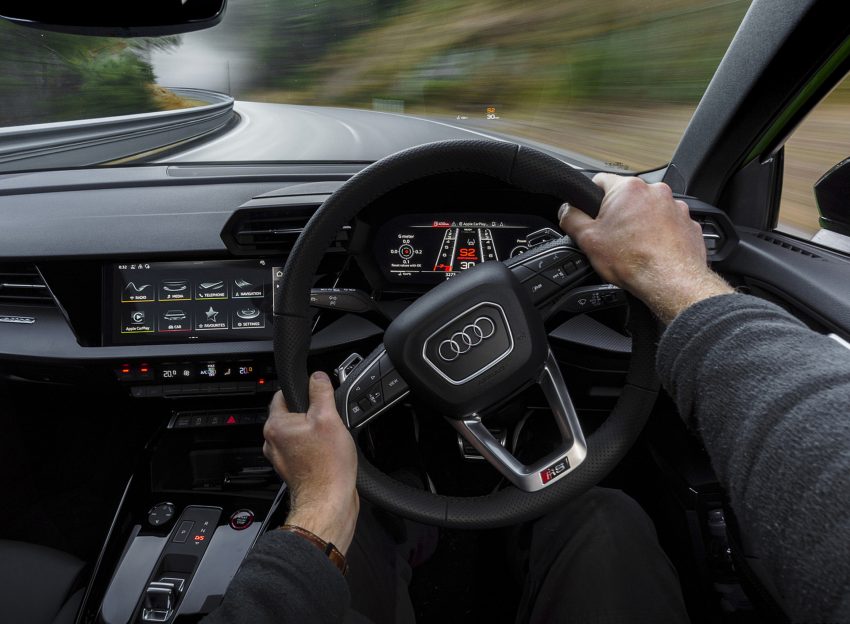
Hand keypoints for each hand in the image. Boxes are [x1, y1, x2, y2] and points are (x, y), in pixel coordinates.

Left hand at [263, 371, 358, 553]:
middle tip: (329, 418)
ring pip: (298, 432)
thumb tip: (318, 376)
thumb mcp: (329, 417)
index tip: (316, 391)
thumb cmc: (327, 466)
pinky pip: (302, 449)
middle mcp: (273, 441)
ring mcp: (282, 457)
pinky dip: (314, 447)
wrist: (329, 502)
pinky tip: (329, 452)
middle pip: (292, 414)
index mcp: (276, 425)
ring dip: (313, 431)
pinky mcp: (293, 469)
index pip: (282, 394)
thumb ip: (321, 392)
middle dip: (311, 412)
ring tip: (331, 437)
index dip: (302, 389)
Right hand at [560, 173, 733, 323]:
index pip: (600, 181)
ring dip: (640, 224)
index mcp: (628, 189)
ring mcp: (675, 207)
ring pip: (648, 211)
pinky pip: (668, 224)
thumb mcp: (587, 240)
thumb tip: (566, 210)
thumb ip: (571, 218)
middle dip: (618, 215)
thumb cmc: (633, 260)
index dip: (590, 199)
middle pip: (626, 198)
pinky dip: (659, 234)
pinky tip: (652, 251)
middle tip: (612, 238)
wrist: (670, 281)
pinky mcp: (688, 223)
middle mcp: (655, 191)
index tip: (591, 215)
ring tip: (634, 247)